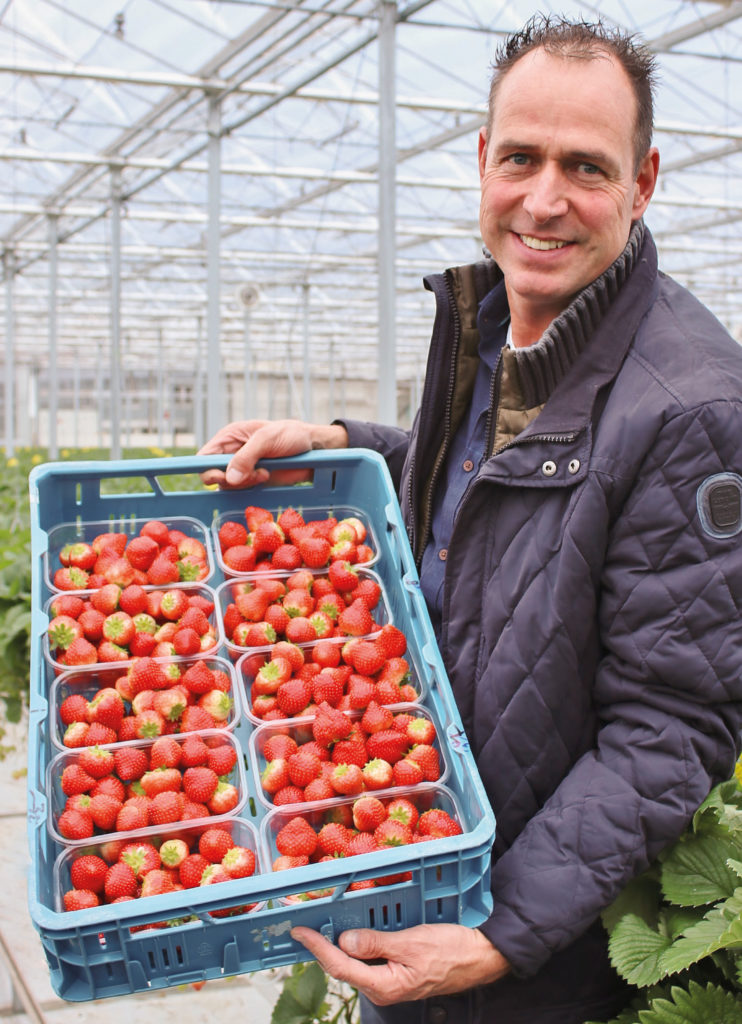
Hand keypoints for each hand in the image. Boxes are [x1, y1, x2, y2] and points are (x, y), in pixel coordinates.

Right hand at [197, 419, 347, 488]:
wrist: (313, 449)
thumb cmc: (291, 435)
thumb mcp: (267, 439)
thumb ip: (246, 457)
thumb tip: (228, 478)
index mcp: (230, 437)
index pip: (205, 456)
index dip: (207, 468)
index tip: (221, 476)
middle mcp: (232, 453)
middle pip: (213, 474)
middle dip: (229, 479)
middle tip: (249, 475)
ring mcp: (242, 468)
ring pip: (227, 485)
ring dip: (244, 483)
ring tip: (263, 472)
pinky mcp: (253, 480)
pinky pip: (242, 490)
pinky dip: (251, 487)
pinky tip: (266, 476)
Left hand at [290, 923, 509, 1005]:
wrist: (480, 957)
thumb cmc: (451, 950)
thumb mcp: (413, 943)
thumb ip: (377, 943)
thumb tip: (344, 942)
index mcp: (384, 985)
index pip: (340, 965)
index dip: (316, 947)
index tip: (299, 931)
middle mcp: (382, 988)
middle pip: (343, 967)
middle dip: (322, 947)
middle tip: (303, 926)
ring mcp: (389, 981)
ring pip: (355, 963)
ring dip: (337, 946)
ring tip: (319, 928)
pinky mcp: (397, 972)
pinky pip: (369, 959)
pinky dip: (356, 945)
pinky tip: (350, 933)